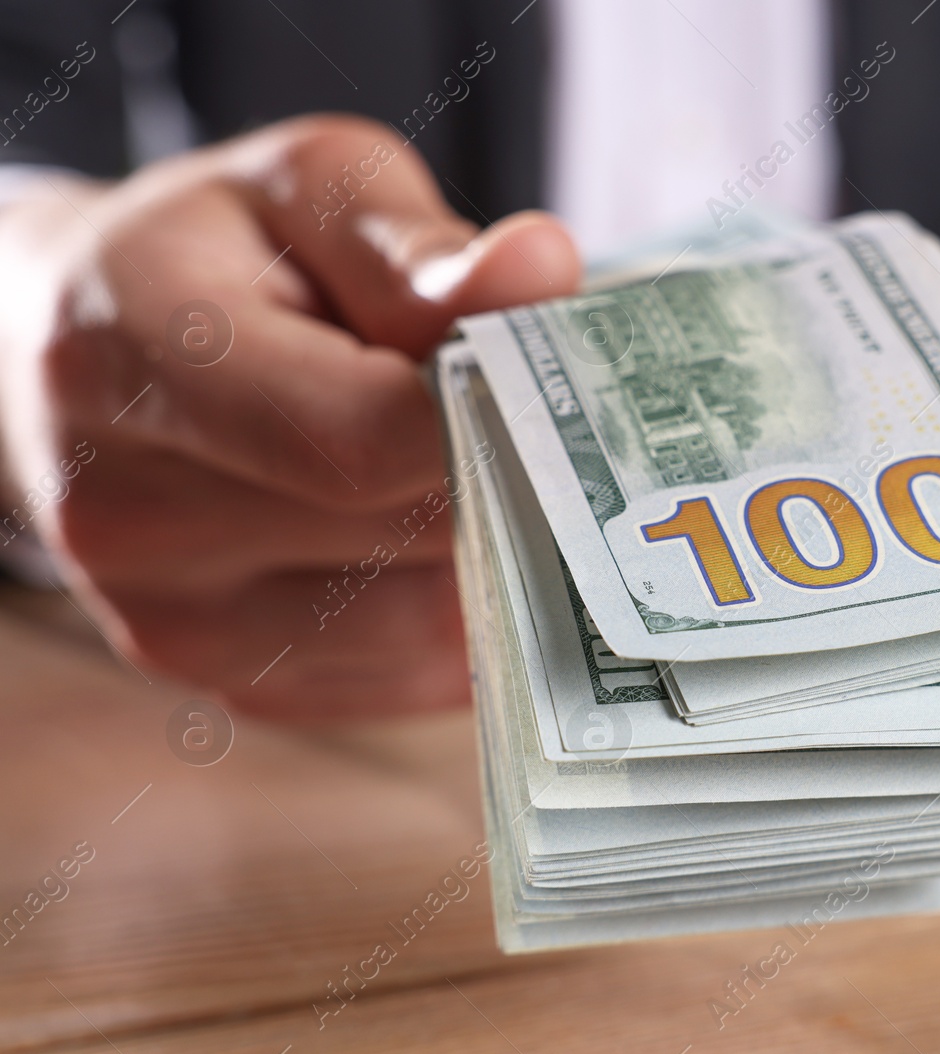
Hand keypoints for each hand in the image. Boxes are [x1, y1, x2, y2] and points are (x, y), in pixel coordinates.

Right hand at [0, 115, 579, 720]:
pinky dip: (471, 614)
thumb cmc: (216, 253)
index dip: (492, 419)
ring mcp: (178, 627)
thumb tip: (540, 272)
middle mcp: (127, 518)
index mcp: (129, 361)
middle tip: (567, 424)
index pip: (354, 439)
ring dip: (504, 552)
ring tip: (507, 470)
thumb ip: (417, 246)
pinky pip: (416, 676)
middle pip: (406, 532)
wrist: (84, 356)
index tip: (564, 385)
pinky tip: (463, 536)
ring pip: (430, 624)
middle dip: (513, 477)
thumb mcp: (308, 191)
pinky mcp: (239, 690)